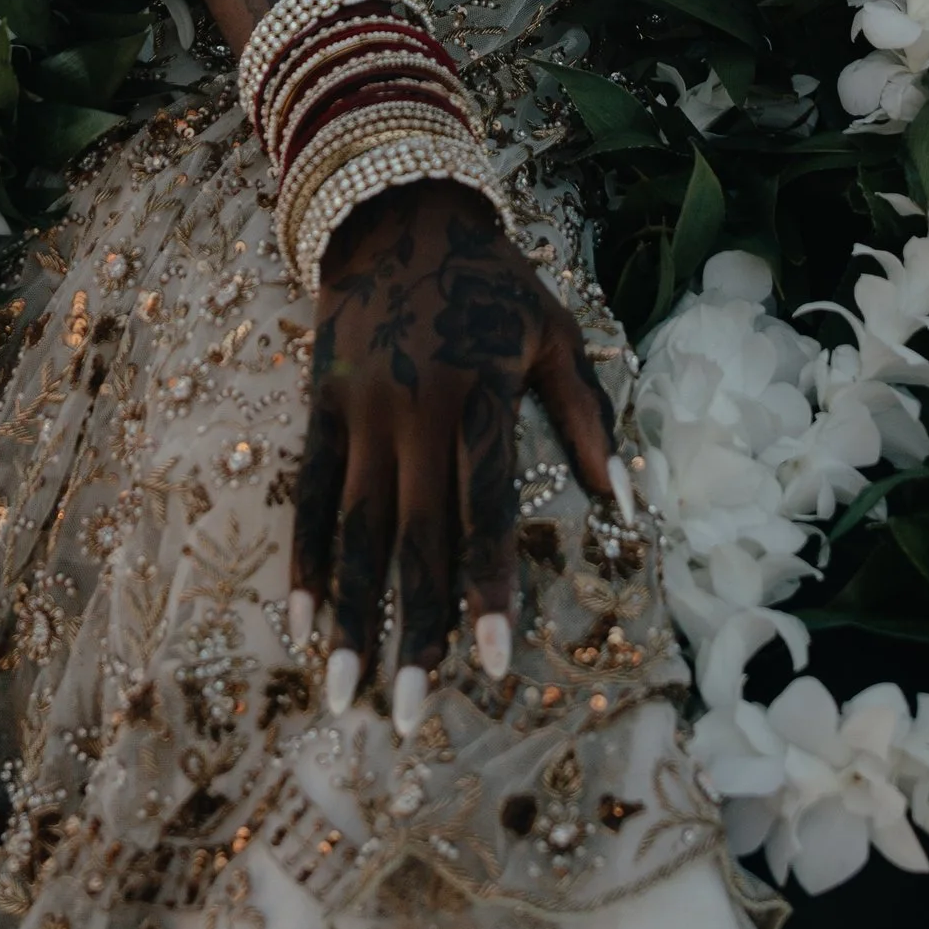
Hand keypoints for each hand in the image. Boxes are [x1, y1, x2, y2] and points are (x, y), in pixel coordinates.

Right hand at [290, 180, 624, 728]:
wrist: (397, 211)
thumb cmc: (494, 281)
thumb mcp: (555, 334)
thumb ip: (589, 418)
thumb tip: (627, 504)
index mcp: (480, 392)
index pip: (486, 505)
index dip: (489, 585)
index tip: (493, 662)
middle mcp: (414, 407)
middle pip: (416, 535)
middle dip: (414, 630)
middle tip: (410, 717)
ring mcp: (360, 410)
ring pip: (353, 528)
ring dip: (348, 616)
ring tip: (342, 693)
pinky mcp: (319, 407)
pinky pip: (307, 494)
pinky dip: (302, 560)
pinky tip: (301, 621)